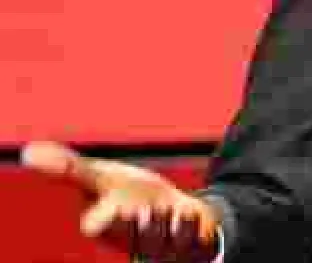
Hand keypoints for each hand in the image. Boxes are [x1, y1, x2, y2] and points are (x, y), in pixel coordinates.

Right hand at [20, 141, 218, 262]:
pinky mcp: (188, 249)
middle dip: (140, 222)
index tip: (111, 205)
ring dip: (166, 223)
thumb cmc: (132, 195)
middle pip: (134, 235)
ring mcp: (160, 249)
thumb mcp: (103, 179)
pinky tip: (188, 213)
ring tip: (164, 209)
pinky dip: (190, 225)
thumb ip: (71, 169)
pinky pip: (192, 241)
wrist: (176, 210)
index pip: (96, 226)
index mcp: (106, 225)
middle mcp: (132, 240)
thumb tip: (29, 153)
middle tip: (145, 209)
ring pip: (163, 241)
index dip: (101, 218)